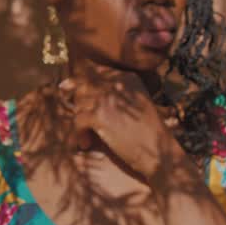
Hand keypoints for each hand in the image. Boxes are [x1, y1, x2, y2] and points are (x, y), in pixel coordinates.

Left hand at [56, 68, 187, 182]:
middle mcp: (117, 82)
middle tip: (85, 122)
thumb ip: (110, 91)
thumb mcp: (133, 102)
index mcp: (127, 77)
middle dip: (79, 105)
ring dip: (80, 122)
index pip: (94, 73)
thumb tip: (66, 84)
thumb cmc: (145, 131)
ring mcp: (108, 98)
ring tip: (88, 136)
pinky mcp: (100, 116)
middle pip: (83, 86)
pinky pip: (78, 120)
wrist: (158, 152)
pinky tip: (87, 144)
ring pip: (78, 103)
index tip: (81, 101)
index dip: (82, 86)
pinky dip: (80, 134)